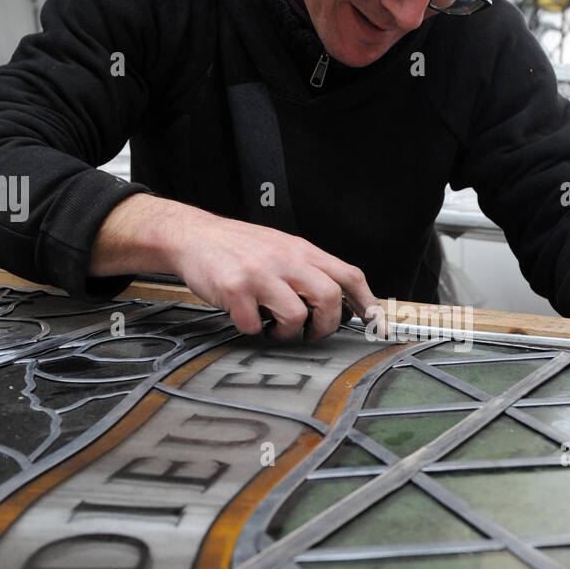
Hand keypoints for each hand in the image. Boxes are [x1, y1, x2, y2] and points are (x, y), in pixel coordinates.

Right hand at [174, 212, 380, 341]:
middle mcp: (284, 259)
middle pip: (329, 297)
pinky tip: (246, 319)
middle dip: (326, 325)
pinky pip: (253, 325)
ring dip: (287, 332)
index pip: (348, 274)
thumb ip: (308, 269)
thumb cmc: (238, 246)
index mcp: (301, 250)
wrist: (194, 236)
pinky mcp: (234, 290)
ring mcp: (259, 274)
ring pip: (295, 315)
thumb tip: (339, 299)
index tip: (375, 323)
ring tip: (274, 328)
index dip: (367, 302)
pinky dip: (252, 330)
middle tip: (312, 333)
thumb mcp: (281, 247)